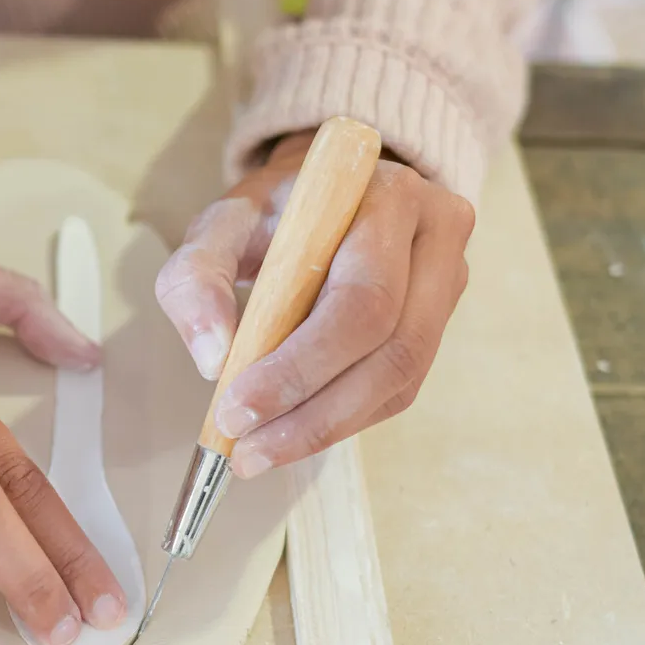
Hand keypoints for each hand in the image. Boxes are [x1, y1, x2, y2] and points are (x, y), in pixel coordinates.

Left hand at [156, 129, 473, 476]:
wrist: (325, 192)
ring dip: (327, 427)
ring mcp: (448, 281)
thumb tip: (212, 360)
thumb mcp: (220, 223)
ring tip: (261, 451)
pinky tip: (293, 432)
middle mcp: (436, 236)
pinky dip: (342, 419)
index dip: (301, 365)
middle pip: (393, 348)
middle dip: (314, 412)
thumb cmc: (273, 210)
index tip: (237, 408)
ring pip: (402, 379)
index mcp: (388, 198)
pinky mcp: (439, 321)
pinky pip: (399, 389)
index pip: (360, 299)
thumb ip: (196, 278)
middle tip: (247, 449)